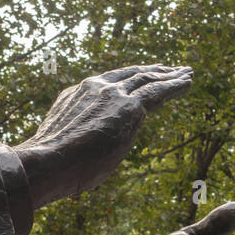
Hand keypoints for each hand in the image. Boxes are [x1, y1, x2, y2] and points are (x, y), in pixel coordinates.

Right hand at [14, 65, 191, 208]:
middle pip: (130, 75)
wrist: (48, 162)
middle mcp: (95, 87)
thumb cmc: (50, 165)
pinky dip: (175, 85)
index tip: (138, 78)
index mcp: (76, 94)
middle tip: (167, 69)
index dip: (127, 79)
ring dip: (169, 76)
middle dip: (151, 71)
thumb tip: (80, 152)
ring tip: (185, 73)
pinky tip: (187, 82)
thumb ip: (75, 137)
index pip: (108, 83)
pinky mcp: (130, 106)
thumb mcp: (61, 142)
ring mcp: (112, 94)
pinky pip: (158, 91)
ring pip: (148, 79)